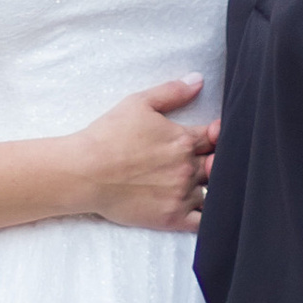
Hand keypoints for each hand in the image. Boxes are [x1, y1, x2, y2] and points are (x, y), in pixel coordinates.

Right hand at [71, 77, 214, 232]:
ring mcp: (181, 196)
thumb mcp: (138, 103)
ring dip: (212, 188)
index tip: (212, 138)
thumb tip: (199, 80)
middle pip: (219, 165)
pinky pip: (204, 223)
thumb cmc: (107, 137)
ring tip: (197, 183)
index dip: (217, 137)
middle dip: (216, 162)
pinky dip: (210, 218)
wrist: (84, 173)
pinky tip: (204, 211)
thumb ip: (172, 91)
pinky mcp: (172, 218)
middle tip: (206, 161)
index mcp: (184, 140)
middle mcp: (188, 169)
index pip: (216, 138)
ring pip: (215, 193)